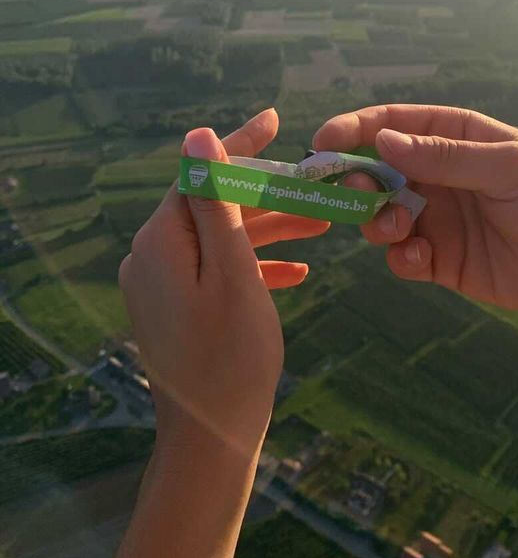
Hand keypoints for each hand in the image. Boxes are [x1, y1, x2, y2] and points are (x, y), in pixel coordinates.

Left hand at [119, 109, 328, 459]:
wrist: (211, 438)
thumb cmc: (231, 356)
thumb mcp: (233, 271)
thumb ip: (217, 201)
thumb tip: (198, 135)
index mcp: (161, 240)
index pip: (200, 173)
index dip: (240, 144)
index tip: (277, 119)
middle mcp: (153, 256)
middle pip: (214, 205)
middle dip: (269, 194)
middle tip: (317, 186)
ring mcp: (163, 285)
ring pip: (222, 239)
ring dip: (271, 230)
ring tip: (324, 226)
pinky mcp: (177, 310)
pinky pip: (219, 272)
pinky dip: (256, 266)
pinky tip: (299, 270)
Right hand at [313, 104, 517, 320]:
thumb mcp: (507, 167)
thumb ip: (444, 157)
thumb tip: (382, 141)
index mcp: (458, 138)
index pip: (395, 124)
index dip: (355, 129)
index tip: (322, 141)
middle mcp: (442, 175)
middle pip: (379, 172)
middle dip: (358, 181)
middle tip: (356, 195)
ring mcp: (441, 218)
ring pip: (384, 216)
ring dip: (377, 221)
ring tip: (399, 227)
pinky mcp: (445, 261)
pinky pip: (404, 257)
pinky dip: (401, 257)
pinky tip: (420, 258)